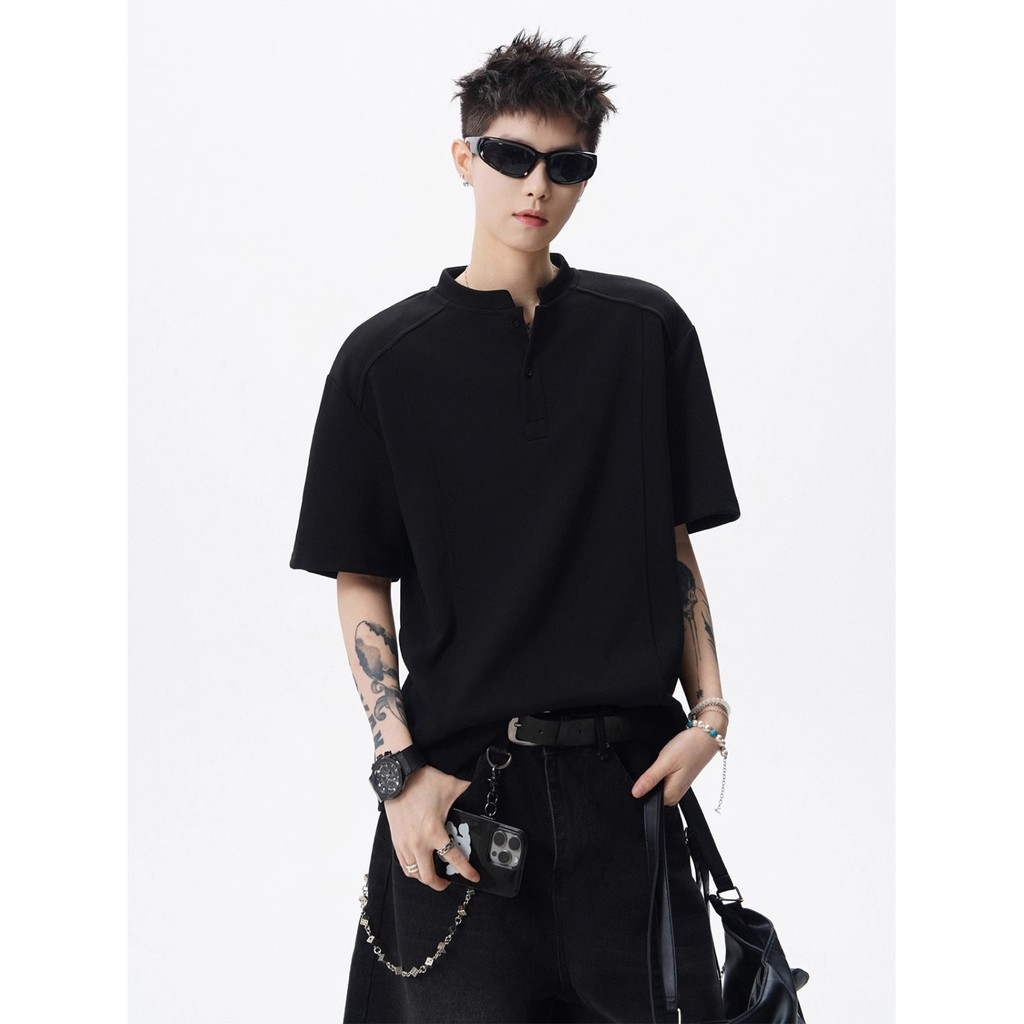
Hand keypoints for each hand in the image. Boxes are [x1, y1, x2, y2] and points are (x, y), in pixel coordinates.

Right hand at [384, 765, 481, 890]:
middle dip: (440, 884)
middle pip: (428, 877)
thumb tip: (481, 791)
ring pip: (414, 873)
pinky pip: (403, 865)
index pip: (453, 859)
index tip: (473, 877)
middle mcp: (418, 842)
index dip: (466, 871)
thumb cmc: (422, 781)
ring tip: (433, 874)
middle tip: (448, 882)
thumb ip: (468, 792)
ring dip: (425, 877)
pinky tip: (419, 864)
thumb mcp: (451, 786)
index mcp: (434, 832)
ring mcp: (405, 844)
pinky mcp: (396, 841)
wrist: (397, 777)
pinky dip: (412, 869)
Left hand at [630, 727, 720, 805]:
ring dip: (656, 774)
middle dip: (650, 779)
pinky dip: (662, 771)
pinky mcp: (680, 780)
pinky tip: (667, 762)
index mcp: (672, 794)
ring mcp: (678, 787)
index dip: (643, 786)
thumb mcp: (665, 761)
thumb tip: (636, 793)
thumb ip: (650, 778)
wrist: (705, 737)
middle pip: (653, 793)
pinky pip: (664, 780)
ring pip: (658, 786)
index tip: (649, 772)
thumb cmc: (688, 748)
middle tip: (658, 764)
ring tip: (664, 762)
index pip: (648, 799)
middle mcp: (676, 794)